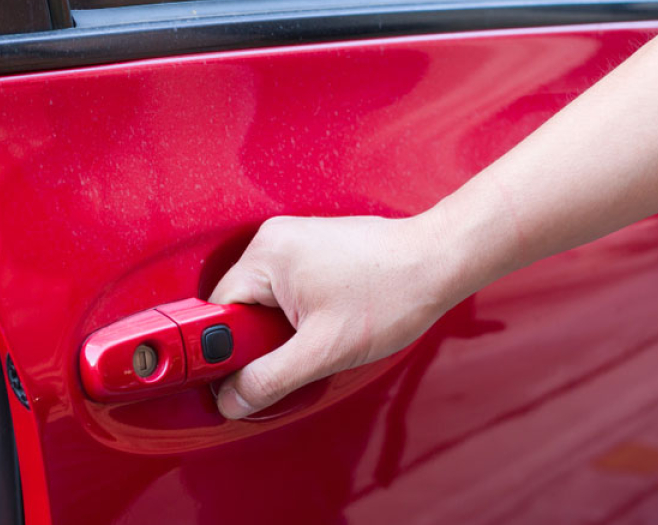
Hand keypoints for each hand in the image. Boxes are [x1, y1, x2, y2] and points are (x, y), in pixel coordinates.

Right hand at [209, 214, 474, 418]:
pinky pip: (285, 289)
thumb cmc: (392, 294)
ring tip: (321, 334)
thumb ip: (269, 379)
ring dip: (282, 328)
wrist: (439, 263)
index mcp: (266, 254)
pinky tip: (329, 321)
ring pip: (264, 300)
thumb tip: (231, 398)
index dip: (228, 349)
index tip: (246, 371)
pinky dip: (298, 313)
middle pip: (239, 305)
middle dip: (262, 339)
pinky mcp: (313, 247)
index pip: (217, 310)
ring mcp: (294, 239)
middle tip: (297, 354)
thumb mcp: (323, 351)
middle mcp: (274, 239)